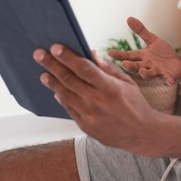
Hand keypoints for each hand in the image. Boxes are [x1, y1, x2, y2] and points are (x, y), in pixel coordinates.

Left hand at [33, 44, 158, 151]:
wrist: (141, 133)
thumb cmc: (135, 104)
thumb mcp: (128, 82)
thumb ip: (108, 68)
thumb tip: (91, 53)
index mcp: (110, 88)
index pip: (84, 69)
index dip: (68, 57)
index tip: (55, 47)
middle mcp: (98, 102)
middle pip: (69, 80)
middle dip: (52, 65)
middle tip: (39, 54)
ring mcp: (90, 115)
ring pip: (65, 94)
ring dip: (52, 82)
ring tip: (43, 73)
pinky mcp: (85, 126)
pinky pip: (69, 109)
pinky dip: (61, 98)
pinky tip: (56, 90)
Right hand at [106, 17, 180, 85]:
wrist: (177, 64)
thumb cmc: (162, 53)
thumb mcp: (152, 40)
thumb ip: (141, 31)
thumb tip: (129, 18)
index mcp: (142, 57)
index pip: (128, 56)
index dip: (119, 55)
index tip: (109, 52)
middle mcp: (147, 66)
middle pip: (137, 67)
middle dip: (131, 66)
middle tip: (124, 64)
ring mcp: (157, 73)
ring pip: (149, 74)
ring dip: (146, 74)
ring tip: (142, 71)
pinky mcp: (168, 77)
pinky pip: (168, 79)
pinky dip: (168, 80)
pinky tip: (169, 81)